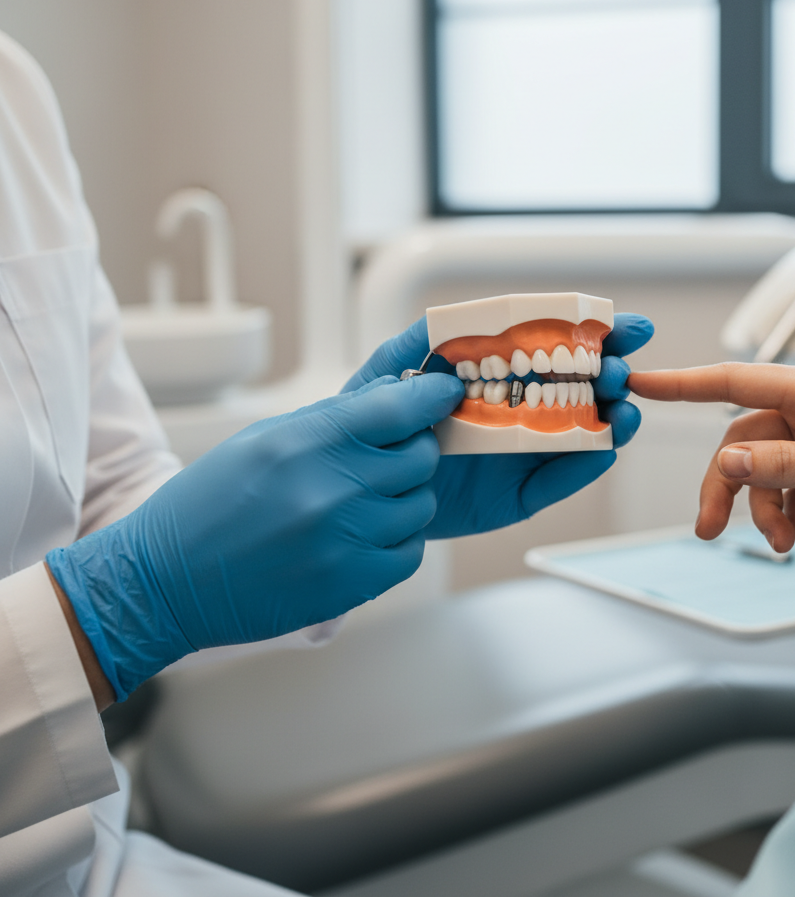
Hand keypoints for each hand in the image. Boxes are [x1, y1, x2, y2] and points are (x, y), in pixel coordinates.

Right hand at [46, 374, 463, 700]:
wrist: (167, 581)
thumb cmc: (213, 501)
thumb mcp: (266, 437)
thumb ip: (334, 417)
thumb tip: (395, 393)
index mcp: (308, 440)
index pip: (401, 407)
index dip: (433, 395)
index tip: (446, 392)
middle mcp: (334, 487)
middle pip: (421, 457)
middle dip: (415, 451)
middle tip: (392, 456)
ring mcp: (346, 539)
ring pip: (421, 505)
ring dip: (406, 499)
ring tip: (368, 501)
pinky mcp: (351, 584)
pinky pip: (410, 552)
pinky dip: (399, 541)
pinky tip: (368, 535)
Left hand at [344, 313, 653, 537]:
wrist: (360, 483)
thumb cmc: (375, 419)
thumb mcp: (393, 368)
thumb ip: (428, 337)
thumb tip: (471, 316)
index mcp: (499, 371)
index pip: (557, 345)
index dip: (596, 334)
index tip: (626, 328)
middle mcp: (518, 409)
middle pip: (582, 388)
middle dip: (611, 375)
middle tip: (618, 372)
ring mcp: (521, 453)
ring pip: (582, 434)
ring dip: (611, 420)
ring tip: (623, 412)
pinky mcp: (516, 495)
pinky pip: (556, 482)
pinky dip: (583, 467)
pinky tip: (602, 450)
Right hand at [628, 362, 794, 552]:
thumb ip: (785, 467)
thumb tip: (726, 461)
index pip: (730, 381)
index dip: (678, 383)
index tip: (636, 382)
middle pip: (744, 441)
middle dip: (728, 489)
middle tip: (709, 531)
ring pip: (769, 469)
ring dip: (770, 510)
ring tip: (788, 545)